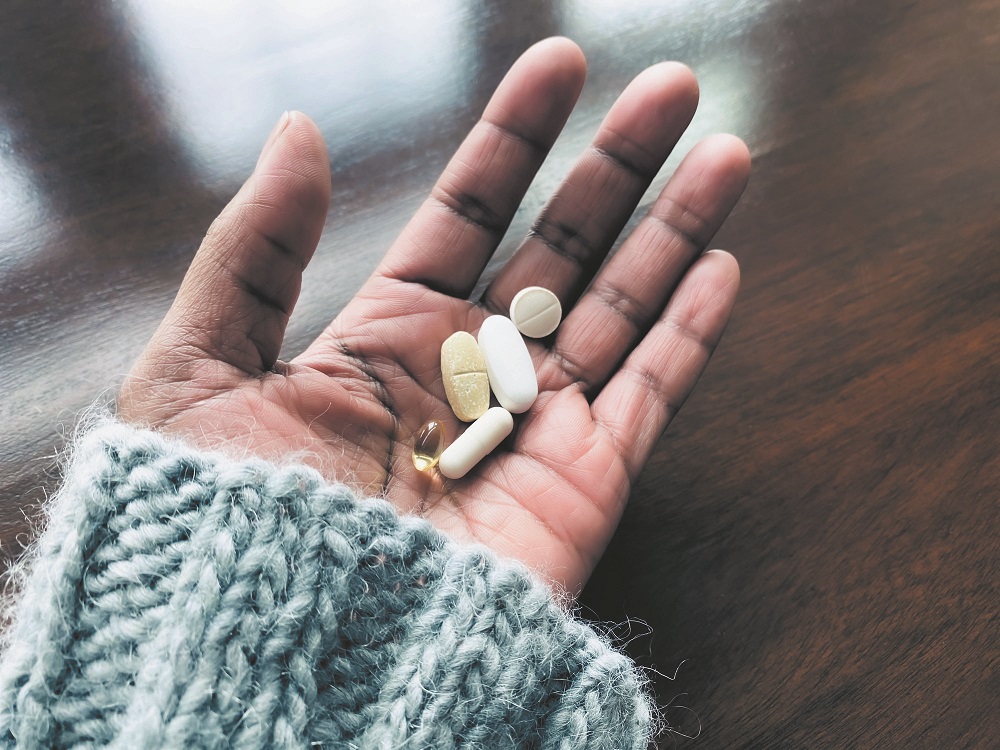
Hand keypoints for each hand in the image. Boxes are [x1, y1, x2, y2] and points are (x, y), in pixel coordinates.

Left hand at [119, 38, 749, 593]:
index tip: (560, 63)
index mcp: (386, 335)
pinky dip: (690, 334)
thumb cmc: (217, 521)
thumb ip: (255, 249)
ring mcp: (532, 427)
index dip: (515, 138)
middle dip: (617, 164)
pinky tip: (723, 266)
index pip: (468, 211)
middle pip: (561, 245)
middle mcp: (470, 371)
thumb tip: (300, 133)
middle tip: (673, 86)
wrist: (273, 653)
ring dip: (674, 229)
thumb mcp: (199, 366)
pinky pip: (649, 395)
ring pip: (620, 307)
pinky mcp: (580, 485)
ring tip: (725, 150)